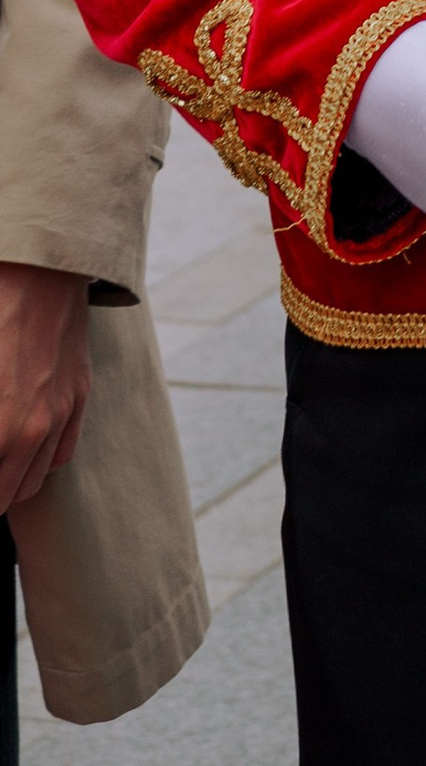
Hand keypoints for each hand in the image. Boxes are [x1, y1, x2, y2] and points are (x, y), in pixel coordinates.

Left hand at [0, 262, 88, 512]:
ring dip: (8, 487)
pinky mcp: (79, 394)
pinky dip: (39, 464)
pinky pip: (62, 453)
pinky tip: (21, 454)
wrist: (41, 269)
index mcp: (2, 426)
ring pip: (32, 482)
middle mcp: (33, 429)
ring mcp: (61, 412)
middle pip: (6, 495)